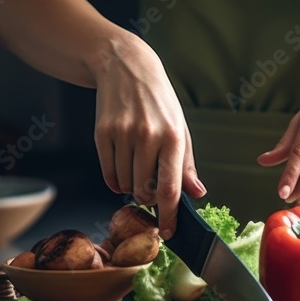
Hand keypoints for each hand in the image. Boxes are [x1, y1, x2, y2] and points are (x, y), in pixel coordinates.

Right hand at [94, 32, 205, 236]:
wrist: (126, 67)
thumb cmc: (159, 102)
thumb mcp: (180, 129)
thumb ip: (186, 165)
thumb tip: (197, 194)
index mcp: (173, 137)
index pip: (171, 188)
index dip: (170, 215)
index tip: (169, 233)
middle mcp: (148, 137)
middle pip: (144, 190)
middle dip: (147, 198)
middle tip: (149, 190)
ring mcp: (122, 135)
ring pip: (125, 184)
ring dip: (131, 187)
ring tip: (137, 169)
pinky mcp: (102, 134)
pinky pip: (108, 174)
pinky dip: (115, 180)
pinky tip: (122, 168)